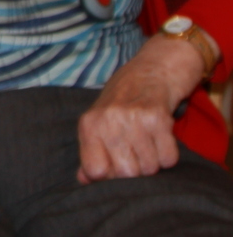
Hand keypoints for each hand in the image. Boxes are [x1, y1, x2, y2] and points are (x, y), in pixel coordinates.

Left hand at [76, 32, 211, 182]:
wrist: (149, 72)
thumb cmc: (120, 104)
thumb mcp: (97, 123)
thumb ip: (90, 153)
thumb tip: (84, 180)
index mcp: (89, 125)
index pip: (95, 171)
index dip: (108, 177)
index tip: (115, 167)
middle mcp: (108, 121)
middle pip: (126, 174)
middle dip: (134, 171)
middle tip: (135, 154)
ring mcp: (133, 118)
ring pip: (149, 168)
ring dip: (153, 162)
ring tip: (147, 143)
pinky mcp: (158, 118)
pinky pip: (168, 158)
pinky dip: (168, 155)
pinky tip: (160, 138)